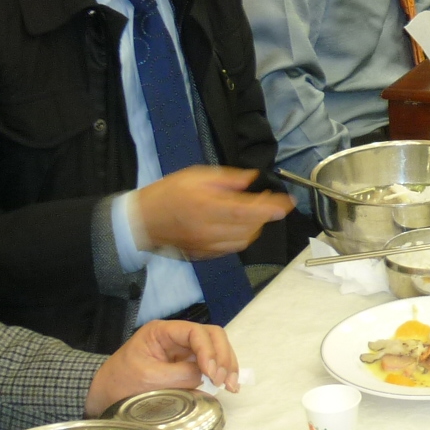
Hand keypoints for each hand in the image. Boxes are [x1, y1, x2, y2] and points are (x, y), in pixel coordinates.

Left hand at [87, 318, 239, 415]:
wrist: (103, 394)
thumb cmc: (120, 383)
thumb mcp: (148, 379)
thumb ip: (180, 375)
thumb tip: (207, 377)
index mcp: (162, 331)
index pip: (196, 332)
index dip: (209, 351)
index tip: (212, 374)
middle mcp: (176, 336)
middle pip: (212, 336)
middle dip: (224, 357)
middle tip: (227, 382)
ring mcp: (182, 350)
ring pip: (215, 348)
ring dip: (227, 365)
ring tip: (232, 386)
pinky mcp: (185, 364)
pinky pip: (209, 363)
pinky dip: (221, 372)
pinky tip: (227, 385)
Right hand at [132, 166, 293, 258]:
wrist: (142, 220)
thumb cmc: (169, 193)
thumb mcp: (196, 175)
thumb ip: (227, 179)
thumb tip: (251, 180)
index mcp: (207, 206)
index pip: (248, 210)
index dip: (271, 208)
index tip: (287, 203)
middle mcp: (209, 228)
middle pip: (250, 228)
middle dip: (266, 215)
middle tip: (270, 202)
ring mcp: (207, 244)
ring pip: (244, 241)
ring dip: (257, 227)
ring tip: (257, 213)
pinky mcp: (204, 254)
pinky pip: (231, 249)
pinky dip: (243, 239)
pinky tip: (242, 227)